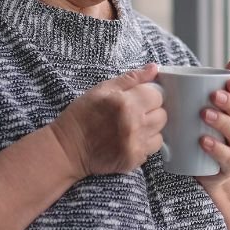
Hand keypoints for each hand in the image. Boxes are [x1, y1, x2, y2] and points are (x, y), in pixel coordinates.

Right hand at [50, 63, 166, 177]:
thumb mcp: (101, 89)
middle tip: (134, 113)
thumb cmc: (81, 116)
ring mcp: (135, 145)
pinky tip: (129, 140)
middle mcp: (134, 124)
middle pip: (162, 115)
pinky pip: (152, 150)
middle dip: (151, 112)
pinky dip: (144, 144)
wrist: (68, 148)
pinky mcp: (134, 160)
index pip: (157, 96)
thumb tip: (154, 68)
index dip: (148, 95)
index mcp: (126, 103)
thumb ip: (130, 78)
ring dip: (150, 129)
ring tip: (132, 127)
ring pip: (160, 133)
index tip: (138, 98)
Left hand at [195, 54, 229, 188]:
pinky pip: (229, 157)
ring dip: (223, 122)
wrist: (203, 166)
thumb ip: (220, 80)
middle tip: (213, 96)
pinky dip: (218, 149)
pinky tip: (204, 141)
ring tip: (204, 114)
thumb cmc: (208, 128)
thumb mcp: (211, 104)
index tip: (229, 81)